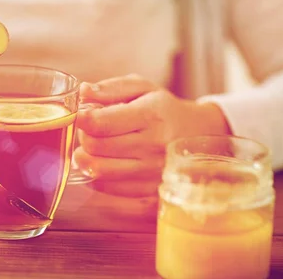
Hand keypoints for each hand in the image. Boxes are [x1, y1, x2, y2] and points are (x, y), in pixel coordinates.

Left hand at [74, 74, 230, 213]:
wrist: (202, 137)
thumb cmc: (165, 110)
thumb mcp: (143, 88)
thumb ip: (110, 88)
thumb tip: (83, 92)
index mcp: (150, 116)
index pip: (100, 123)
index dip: (81, 119)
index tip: (79, 115)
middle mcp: (153, 147)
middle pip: (95, 148)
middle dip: (84, 137)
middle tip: (90, 131)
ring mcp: (153, 174)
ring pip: (99, 172)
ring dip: (87, 159)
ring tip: (94, 148)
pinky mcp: (152, 195)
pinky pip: (109, 190)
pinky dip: (99, 177)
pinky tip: (107, 164)